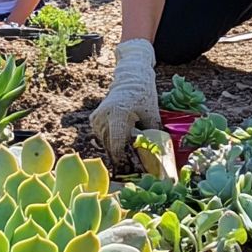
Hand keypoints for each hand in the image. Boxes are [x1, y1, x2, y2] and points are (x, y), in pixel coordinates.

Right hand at [89, 39, 159, 162]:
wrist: (131, 79)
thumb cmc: (144, 96)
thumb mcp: (152, 115)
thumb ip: (152, 136)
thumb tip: (157, 158)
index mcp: (117, 115)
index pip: (116, 147)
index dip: (125, 163)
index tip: (134, 172)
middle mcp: (103, 117)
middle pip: (110, 148)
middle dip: (122, 159)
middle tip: (135, 167)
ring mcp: (96, 119)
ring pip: (105, 144)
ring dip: (116, 151)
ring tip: (130, 153)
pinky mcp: (94, 119)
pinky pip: (102, 138)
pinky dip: (111, 142)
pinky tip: (122, 141)